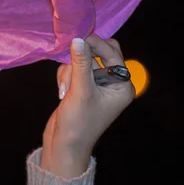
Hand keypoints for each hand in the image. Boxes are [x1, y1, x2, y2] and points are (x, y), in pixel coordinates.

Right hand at [40, 35, 134, 178]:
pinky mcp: (82, 88)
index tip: (76, 38)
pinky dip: (65, 77)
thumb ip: (80, 63)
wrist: (64, 146)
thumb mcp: (80, 91)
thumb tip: (78, 39)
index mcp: (122, 85)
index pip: (112, 53)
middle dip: (82, 58)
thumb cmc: (78, 122)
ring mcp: (97, 86)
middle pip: (99, 54)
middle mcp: (113, 84)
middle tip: (69, 56)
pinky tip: (62, 92)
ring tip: (65, 90)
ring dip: (70, 71)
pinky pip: (74, 70)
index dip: (95, 44)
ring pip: (82, 61)